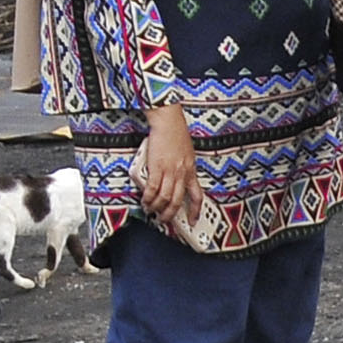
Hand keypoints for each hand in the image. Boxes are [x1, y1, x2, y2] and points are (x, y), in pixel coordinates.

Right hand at [138, 105, 199, 230]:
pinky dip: (148, 197)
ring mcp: (170, 171)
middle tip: (164, 219)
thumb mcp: (188, 153)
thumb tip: (179, 178)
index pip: (197, 195)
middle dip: (170, 214)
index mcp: (191, 170)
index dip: (196, 210)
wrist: (168, 122)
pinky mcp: (157, 167)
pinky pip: (153, 188)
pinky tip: (145, 200)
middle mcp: (182, 173)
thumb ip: (185, 167)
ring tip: (151, 211)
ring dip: (157, 207)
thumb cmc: (177, 134)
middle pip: (178, 201)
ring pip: (165, 197)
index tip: (194, 220)